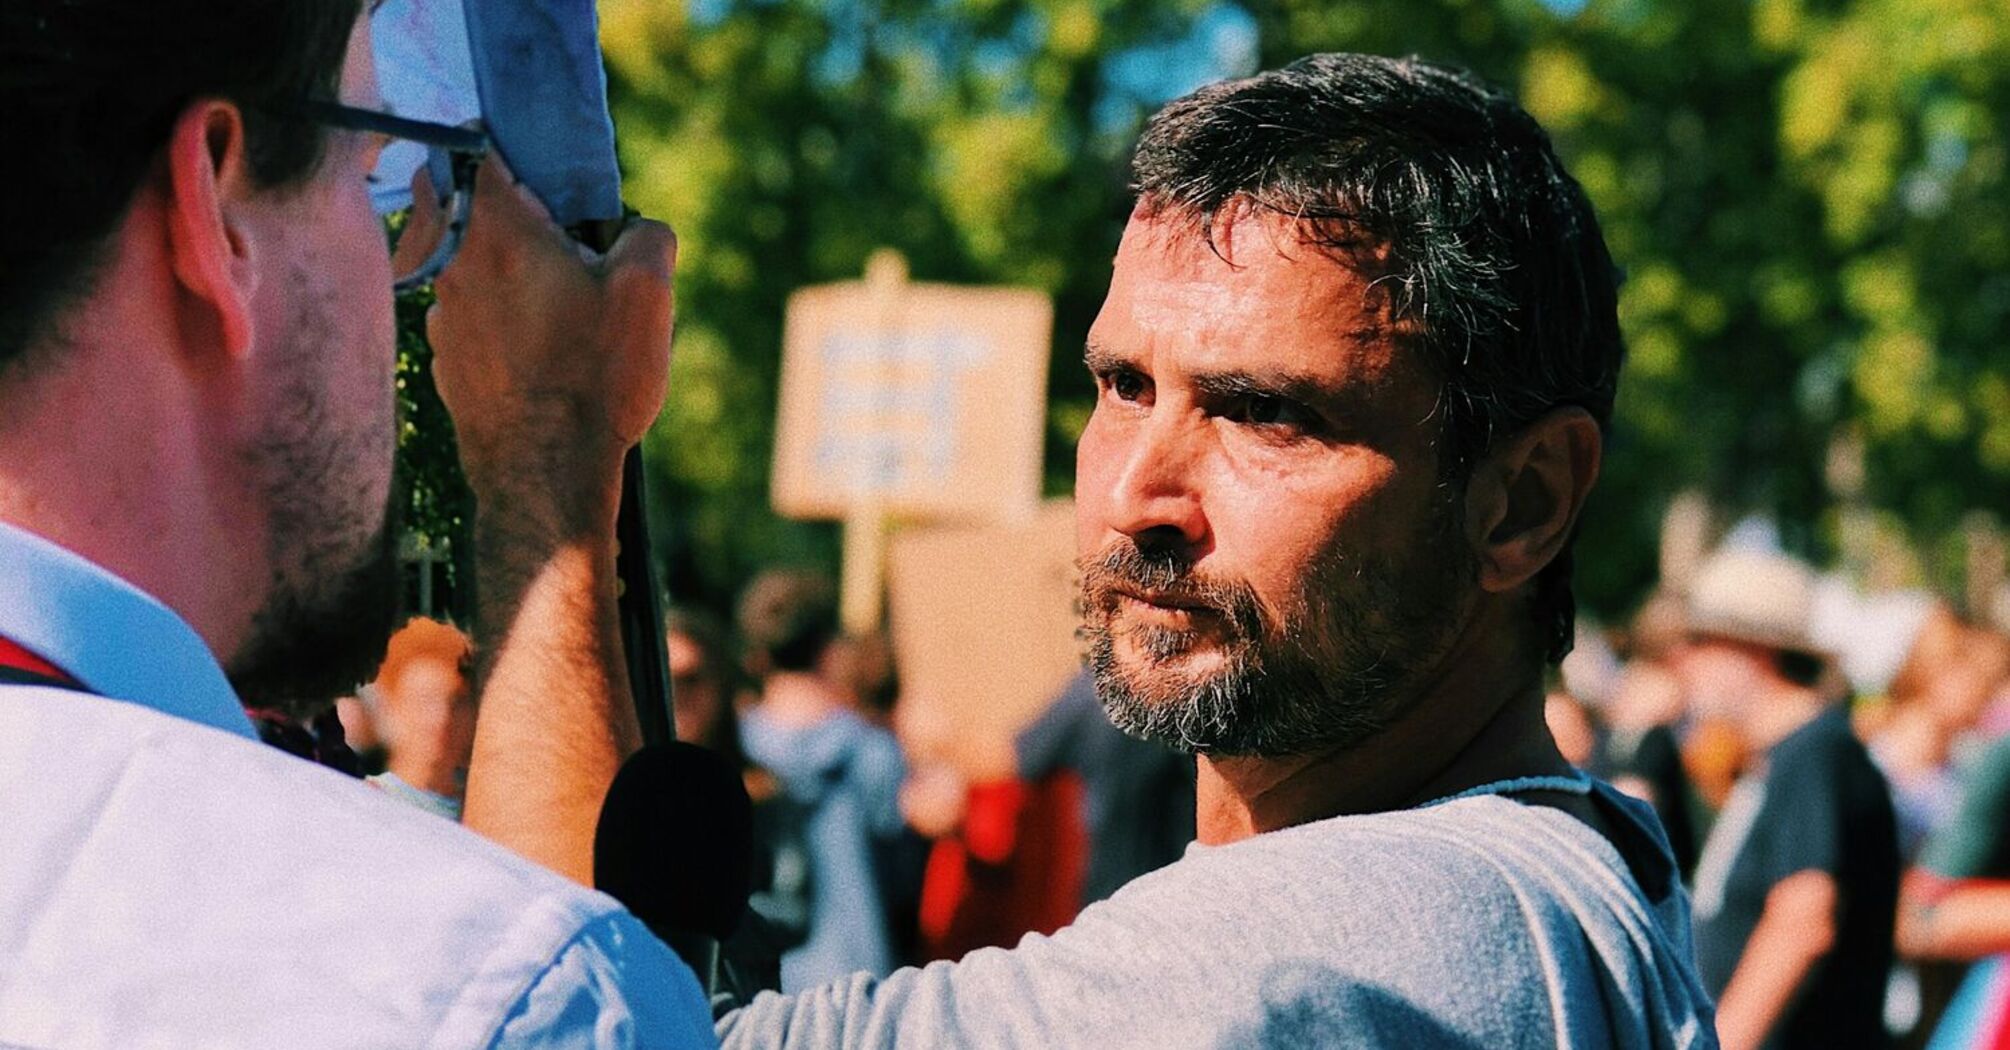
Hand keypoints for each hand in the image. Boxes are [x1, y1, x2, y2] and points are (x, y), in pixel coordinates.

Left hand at [419, 155, 676, 517]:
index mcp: (494, 229)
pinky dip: (494, 317)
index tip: (549, 183)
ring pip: (462, 261)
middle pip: (460, 201)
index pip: (476, 149)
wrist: (546, 474)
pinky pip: (466, 313)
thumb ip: (648, 235)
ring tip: (557, 311)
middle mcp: (450, 263)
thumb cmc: (593, 378)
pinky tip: (538, 353)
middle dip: (504, 210)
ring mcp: (438, 314)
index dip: (514, 154)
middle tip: (559, 246)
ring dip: (501, 268)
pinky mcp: (441, 357)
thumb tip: (639, 230)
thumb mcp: (647, 293)